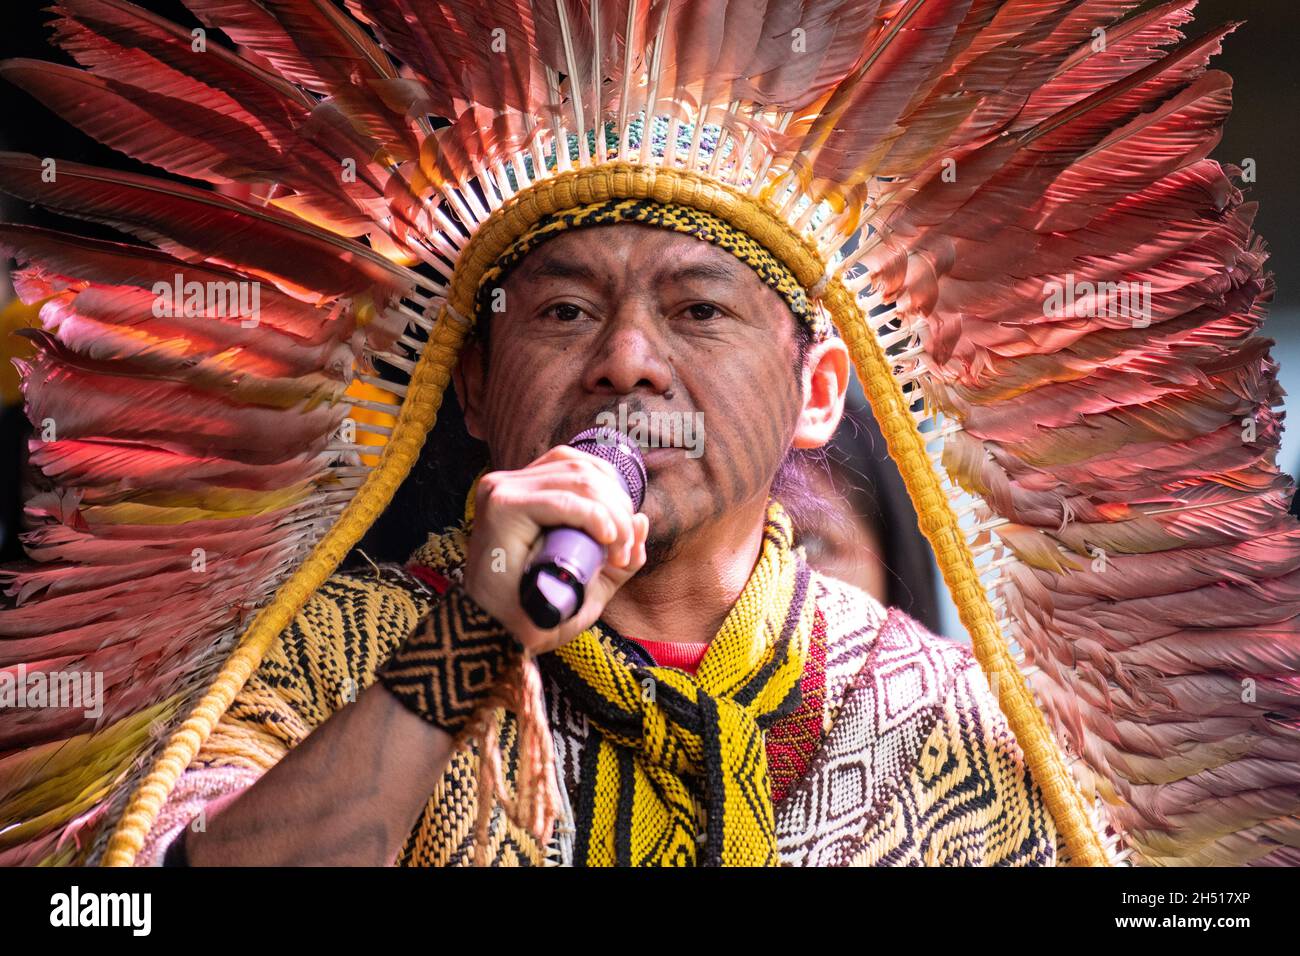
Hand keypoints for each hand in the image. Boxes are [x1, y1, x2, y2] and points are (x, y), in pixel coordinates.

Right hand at [462, 445, 649, 653]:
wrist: (496, 640)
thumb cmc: (537, 612)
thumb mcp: (591, 582)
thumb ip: (618, 555)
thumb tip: (643, 520)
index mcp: (526, 490)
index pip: (582, 465)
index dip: (616, 494)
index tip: (626, 541)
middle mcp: (509, 482)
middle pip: (585, 469)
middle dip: (620, 507)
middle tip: (625, 553)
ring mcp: (502, 491)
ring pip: (580, 480)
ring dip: (613, 516)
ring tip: (618, 554)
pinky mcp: (502, 507)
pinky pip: (563, 500)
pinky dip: (593, 517)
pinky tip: (606, 538)